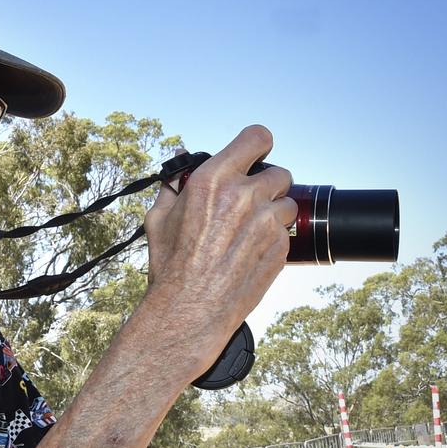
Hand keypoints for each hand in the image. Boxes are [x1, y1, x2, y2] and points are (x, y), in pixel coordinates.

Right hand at [140, 125, 296, 380]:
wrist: (188, 310)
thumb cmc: (170, 265)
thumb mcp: (159, 217)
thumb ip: (174, 186)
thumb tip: (180, 165)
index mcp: (214, 179)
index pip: (258, 137)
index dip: (258, 144)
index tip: (255, 154)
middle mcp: (245, 195)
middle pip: (280, 172)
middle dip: (266, 184)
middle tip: (249, 200)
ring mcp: (267, 223)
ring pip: (287, 203)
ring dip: (273, 212)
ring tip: (249, 230)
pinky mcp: (281, 248)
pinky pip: (286, 233)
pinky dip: (273, 239)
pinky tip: (249, 253)